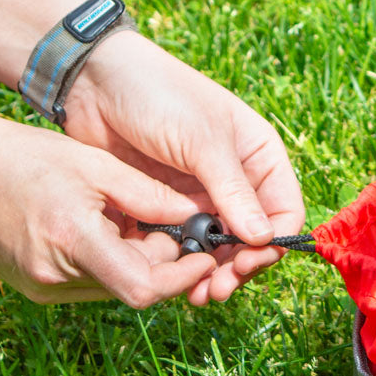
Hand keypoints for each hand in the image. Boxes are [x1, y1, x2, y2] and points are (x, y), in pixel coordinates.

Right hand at [0, 103, 218, 304]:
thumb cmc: (25, 157)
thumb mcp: (96, 165)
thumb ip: (150, 196)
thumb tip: (197, 218)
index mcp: (72, 241)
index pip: (143, 288)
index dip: (183, 277)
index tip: (206, 257)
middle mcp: (55, 275)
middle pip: (134, 286)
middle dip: (166, 261)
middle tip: (177, 226)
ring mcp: (43, 287)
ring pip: (116, 285)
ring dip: (140, 260)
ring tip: (135, 219)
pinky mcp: (36, 288)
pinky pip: (93, 282)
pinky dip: (113, 261)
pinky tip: (108, 229)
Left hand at [61, 32, 305, 304]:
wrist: (91, 80)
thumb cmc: (158, 95)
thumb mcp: (202, 141)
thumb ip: (233, 191)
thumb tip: (265, 238)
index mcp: (258, 156)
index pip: (284, 210)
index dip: (273, 242)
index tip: (248, 263)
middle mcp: (236, 179)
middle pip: (253, 237)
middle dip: (240, 266)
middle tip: (218, 289)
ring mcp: (200, 195)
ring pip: (219, 247)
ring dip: (212, 272)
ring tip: (197, 295)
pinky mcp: (166, 206)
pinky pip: (183, 243)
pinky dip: (182, 264)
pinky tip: (173, 278)